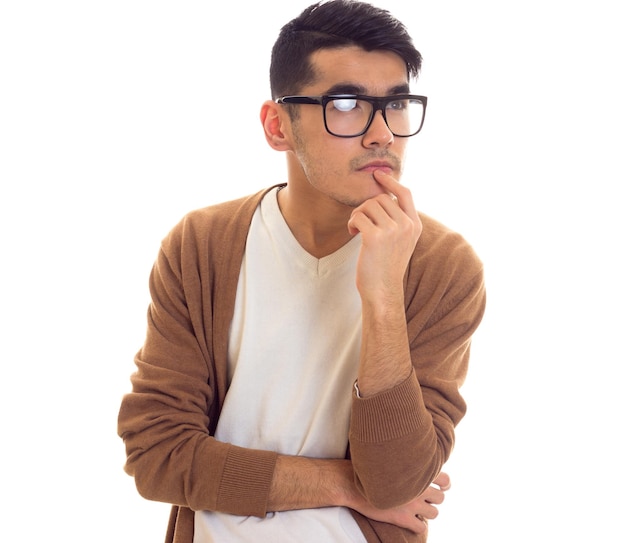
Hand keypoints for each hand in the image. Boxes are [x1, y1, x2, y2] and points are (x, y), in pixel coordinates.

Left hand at [347, 170, 421, 301]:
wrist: (382, 290)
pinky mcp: (375, 237)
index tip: (378, 175)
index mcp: (415, 225)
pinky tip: (353, 233)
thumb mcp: (400, 241)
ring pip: (368, 205)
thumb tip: (382, 195)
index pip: (405, 193)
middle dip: (366, 206)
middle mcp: (406, 225)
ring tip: (357, 229)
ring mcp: (392, 231)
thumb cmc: (386, 266)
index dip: (390, 181)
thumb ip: (397, 219)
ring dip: (357, 214)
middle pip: (381, 198)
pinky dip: (351, 223)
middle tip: (360, 222)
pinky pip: (358, 217)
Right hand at [349, 472, 450, 533]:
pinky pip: (421, 527)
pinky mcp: (403, 518)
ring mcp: (412, 504)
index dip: (444, 484)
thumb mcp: (390, 458)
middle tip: (424, 499)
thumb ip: (405, 462)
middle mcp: (418, 487)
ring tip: (417, 510)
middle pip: (441, 498)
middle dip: (434, 499)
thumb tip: (413, 463)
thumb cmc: (367, 467)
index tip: (440, 486)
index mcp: (416, 470)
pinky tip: (410, 521)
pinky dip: (418, 525)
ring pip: (434, 513)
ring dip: (427, 512)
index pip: (444, 478)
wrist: (351, 482)